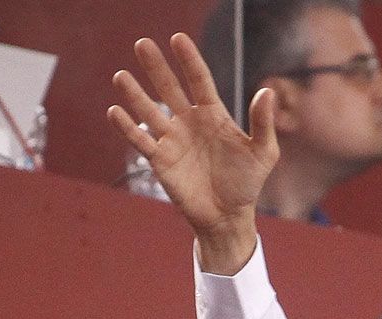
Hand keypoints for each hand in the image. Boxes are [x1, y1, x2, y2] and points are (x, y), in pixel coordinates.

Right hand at [108, 33, 279, 274]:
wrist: (228, 216)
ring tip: (121, 76)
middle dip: (157, 67)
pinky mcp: (160, 160)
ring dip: (135, 94)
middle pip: (170, 88)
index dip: (189, 60)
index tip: (178, 39)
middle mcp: (190, 122)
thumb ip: (263, 123)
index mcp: (214, 114)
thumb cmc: (247, 184)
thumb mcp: (263, 153)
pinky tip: (114, 111)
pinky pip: (141, 140)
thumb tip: (267, 91)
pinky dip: (127, 127)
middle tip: (142, 44)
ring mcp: (173, 139)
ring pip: (150, 110)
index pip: (199, 80)